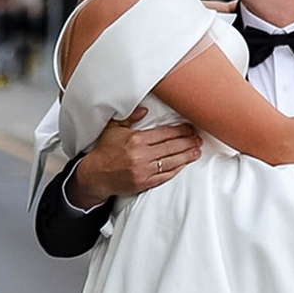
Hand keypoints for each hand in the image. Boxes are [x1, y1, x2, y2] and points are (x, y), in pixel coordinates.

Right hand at [64, 106, 201, 207]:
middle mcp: (141, 156)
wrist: (95, 175)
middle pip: (171, 147)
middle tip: (198, 139)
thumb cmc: (104, 151)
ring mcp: (144, 171)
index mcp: (136, 140)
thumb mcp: (113, 128)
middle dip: (187, 142)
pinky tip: (183, 164)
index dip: (180, 131)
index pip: (164, 134)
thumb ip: (130, 117)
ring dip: (186, 156)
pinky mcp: (144, 183)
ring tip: (196, 151)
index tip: (190, 128)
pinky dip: (176, 170)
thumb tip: (145, 110)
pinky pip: (165, 176)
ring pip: (171, 162)